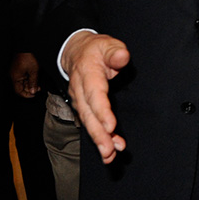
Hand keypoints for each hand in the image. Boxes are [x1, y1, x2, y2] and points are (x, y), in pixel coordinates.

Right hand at [10, 51, 39, 97]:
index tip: (34, 95)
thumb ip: (33, 82)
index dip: (26, 95)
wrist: (26, 46)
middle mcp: (13, 75)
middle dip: (30, 89)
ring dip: (30, 84)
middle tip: (38, 88)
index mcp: (15, 77)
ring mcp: (15, 72)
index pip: (19, 91)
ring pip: (22, 82)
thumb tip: (33, 91)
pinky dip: (28, 79)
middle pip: (20, 87)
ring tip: (38, 84)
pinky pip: (22, 77)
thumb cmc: (29, 57)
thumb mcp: (34, 71)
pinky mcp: (18, 68)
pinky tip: (34, 78)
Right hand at [63, 32, 130, 163]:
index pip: (94, 94)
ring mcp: (79, 100)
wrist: (76, 52)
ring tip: (110, 155)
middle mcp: (80, 90)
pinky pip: (90, 124)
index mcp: (87, 73)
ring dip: (99, 140)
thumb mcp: (107, 44)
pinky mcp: (82, 108)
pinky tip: (109, 151)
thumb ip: (115, 52)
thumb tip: (122, 57)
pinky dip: (98, 138)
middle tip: (109, 151)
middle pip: (88, 114)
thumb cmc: (96, 50)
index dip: (101, 111)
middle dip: (98, 134)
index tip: (110, 126)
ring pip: (88, 123)